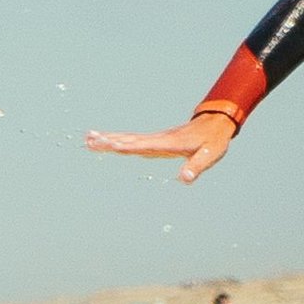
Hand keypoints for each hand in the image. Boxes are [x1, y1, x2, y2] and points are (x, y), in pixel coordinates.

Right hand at [84, 109, 240, 185]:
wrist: (215, 124)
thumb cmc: (213, 141)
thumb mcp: (209, 155)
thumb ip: (196, 166)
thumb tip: (185, 179)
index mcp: (168, 143)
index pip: (144, 145)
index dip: (127, 146)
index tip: (109, 145)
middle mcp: (158, 140)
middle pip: (129, 140)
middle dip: (108, 140)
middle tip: (88, 139)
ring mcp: (156, 139)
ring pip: (128, 138)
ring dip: (108, 139)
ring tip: (88, 138)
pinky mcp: (156, 141)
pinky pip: (133, 140)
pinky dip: (118, 140)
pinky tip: (107, 142)